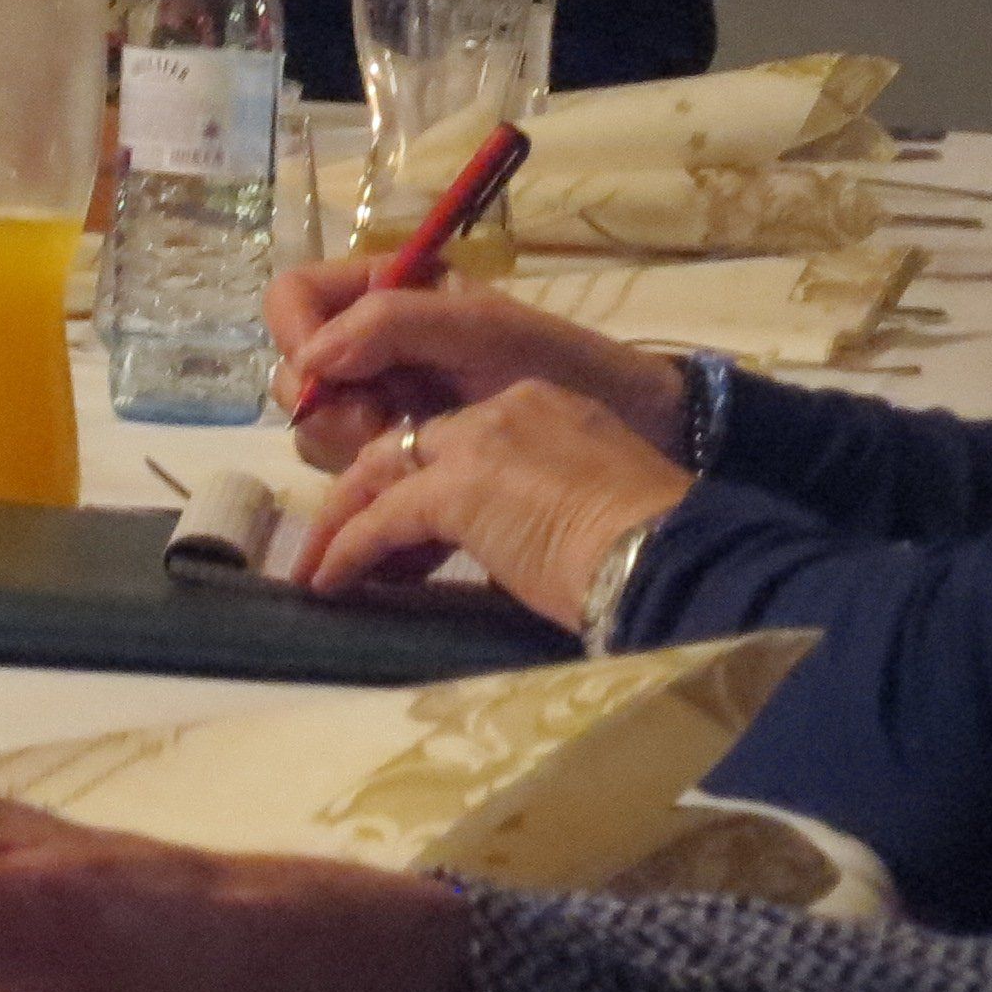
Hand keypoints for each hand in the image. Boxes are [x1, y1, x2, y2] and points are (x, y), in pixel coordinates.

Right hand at [271, 258, 686, 470]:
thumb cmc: (566, 366)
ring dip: (356, 455)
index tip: (324, 381)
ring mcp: (392, 406)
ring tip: (420, 463)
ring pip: (322, 433)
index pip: (296, 298)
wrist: (637, 434)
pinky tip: (407, 508)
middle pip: (298, 374)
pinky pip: (360, 483)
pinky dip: (373, 501)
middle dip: (331, 408)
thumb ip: (394, 324)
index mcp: (393, 292)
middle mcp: (381, 347)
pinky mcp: (411, 464)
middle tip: (384, 426)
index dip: (296, 336)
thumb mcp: (483, 331)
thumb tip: (310, 357)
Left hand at [294, 381, 690, 625]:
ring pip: (382, 471)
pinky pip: (380, 521)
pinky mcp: (456, 489)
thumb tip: (535, 552)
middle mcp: (507, 410)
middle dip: (369, 489)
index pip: (463, 434)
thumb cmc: (656, 549)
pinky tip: (331, 582)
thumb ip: (557, 507)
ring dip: (346, 521)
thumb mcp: (604, 508)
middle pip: (412, 443)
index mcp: (548, 409)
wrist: (671, 553)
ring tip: (321, 567)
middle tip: (341, 540)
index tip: (410, 525)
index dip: (428, 477)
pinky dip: (349, 550)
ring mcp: (479, 444)